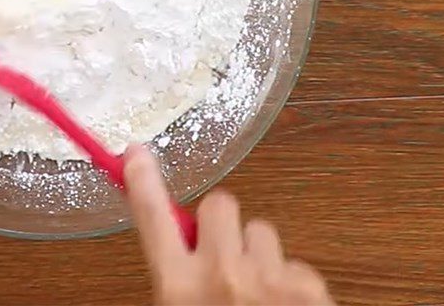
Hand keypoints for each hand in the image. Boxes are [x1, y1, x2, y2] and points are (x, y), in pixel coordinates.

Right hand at [124, 146, 333, 305]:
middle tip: (225, 261)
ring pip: (262, 231)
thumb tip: (179, 248)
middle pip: (219, 205)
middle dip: (222, 227)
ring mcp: (266, 279)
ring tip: (261, 300)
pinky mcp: (308, 288)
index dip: (143, 182)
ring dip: (260, 258)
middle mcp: (219, 276)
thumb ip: (178, 287)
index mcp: (178, 291)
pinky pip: (297, 264)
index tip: (135, 152)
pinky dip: (295, 286)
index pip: (152, 220)